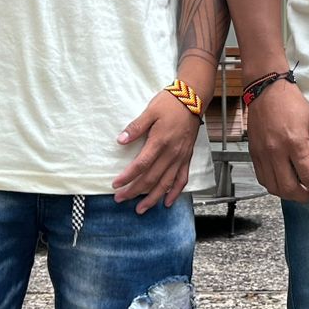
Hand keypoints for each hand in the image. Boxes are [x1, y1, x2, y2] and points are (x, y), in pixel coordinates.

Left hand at [113, 92, 202, 212]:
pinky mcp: (187, 157)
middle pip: (151, 178)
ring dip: (153, 198)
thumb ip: (135, 127)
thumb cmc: (170, 103)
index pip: (141, 165)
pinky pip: (182, 179)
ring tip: (141, 209)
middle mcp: (171, 153)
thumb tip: (120, 140)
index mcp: (160, 142)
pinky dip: (175, 192)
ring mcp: (180, 157)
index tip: (116, 184)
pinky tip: (167, 202)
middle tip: (120, 199)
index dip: (127, 177)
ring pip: (166, 183)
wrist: (193, 99)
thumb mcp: (150, 111)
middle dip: (134, 191)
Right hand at [245, 82, 308, 202]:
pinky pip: (262, 178)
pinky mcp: (253, 153)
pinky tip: (283, 180)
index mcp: (295, 142)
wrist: (266, 89)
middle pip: (288, 188)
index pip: (308, 176)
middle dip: (303, 197)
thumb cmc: (292, 103)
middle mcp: (276, 151)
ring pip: (273, 187)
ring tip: (298, 190)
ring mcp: (262, 153)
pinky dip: (273, 185)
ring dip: (287, 194)